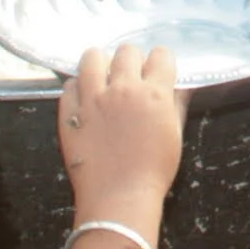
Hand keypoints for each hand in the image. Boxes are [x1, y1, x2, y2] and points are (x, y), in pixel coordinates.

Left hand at [58, 46, 188, 218]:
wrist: (119, 196)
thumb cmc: (154, 170)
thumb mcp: (175, 134)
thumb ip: (177, 104)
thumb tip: (180, 86)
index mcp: (155, 94)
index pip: (161, 55)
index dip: (161, 61)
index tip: (158, 70)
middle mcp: (123, 89)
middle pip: (127, 51)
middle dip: (132, 59)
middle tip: (130, 75)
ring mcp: (93, 99)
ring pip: (91, 58)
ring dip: (100, 63)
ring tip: (102, 76)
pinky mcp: (69, 113)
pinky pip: (69, 85)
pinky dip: (78, 87)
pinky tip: (85, 98)